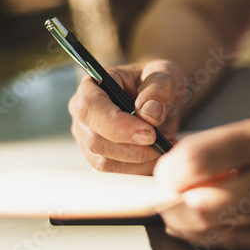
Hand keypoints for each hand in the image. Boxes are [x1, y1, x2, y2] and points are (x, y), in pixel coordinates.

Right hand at [68, 60, 184, 174]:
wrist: (160, 101)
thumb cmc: (158, 83)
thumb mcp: (166, 74)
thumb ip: (159, 87)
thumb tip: (148, 114)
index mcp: (92, 86)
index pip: (89, 108)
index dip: (117, 125)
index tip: (149, 133)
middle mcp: (83, 115)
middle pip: (96, 141)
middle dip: (134, 148)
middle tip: (166, 140)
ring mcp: (88, 140)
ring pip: (105, 163)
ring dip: (140, 161)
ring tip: (166, 144)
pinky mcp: (100, 159)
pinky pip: (115, 174)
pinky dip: (140, 170)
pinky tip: (158, 155)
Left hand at [155, 103, 249, 249]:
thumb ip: (229, 143)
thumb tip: (184, 160)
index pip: (204, 157)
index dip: (172, 167)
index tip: (162, 168)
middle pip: (204, 204)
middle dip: (170, 200)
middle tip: (161, 191)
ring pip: (217, 228)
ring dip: (184, 220)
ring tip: (173, 207)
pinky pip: (240, 243)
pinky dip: (210, 236)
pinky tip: (195, 226)